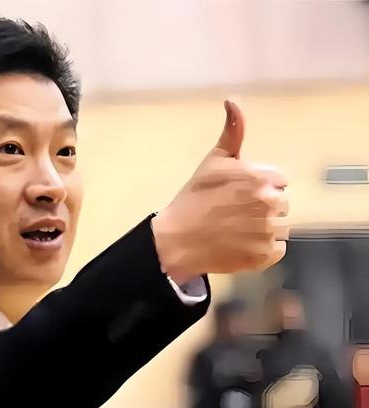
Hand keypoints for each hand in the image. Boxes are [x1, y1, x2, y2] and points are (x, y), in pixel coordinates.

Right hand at [152, 100, 288, 282]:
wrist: (176, 240)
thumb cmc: (193, 200)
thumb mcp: (213, 161)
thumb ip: (232, 131)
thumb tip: (233, 100)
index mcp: (261, 176)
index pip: (279, 181)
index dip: (260, 188)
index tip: (238, 196)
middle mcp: (269, 202)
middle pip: (282, 204)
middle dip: (263, 208)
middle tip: (235, 215)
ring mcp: (268, 231)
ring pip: (281, 227)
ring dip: (264, 229)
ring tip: (237, 231)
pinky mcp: (264, 255)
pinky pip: (277, 250)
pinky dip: (263, 250)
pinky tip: (241, 244)